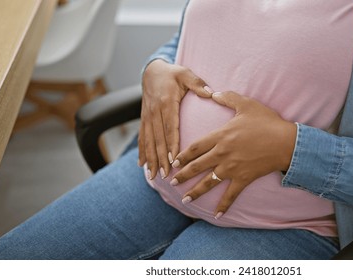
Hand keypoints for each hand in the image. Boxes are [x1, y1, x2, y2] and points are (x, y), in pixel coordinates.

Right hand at [138, 59, 211, 178]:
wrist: (152, 71)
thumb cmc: (173, 74)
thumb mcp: (186, 74)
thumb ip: (198, 84)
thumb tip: (211, 93)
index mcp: (166, 103)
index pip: (170, 127)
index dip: (171, 144)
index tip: (174, 159)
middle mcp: (154, 112)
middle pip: (158, 139)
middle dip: (161, 158)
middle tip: (166, 174)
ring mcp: (147, 117)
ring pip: (148, 141)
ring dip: (151, 159)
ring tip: (153, 175)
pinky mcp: (143, 119)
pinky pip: (141, 137)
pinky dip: (141, 152)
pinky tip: (141, 165)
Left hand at [170, 91, 296, 217]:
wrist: (285, 142)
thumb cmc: (267, 122)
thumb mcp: (246, 104)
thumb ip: (228, 97)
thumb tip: (213, 92)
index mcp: (220, 136)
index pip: (195, 147)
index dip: (182, 155)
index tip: (173, 162)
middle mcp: (222, 154)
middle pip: (196, 166)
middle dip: (182, 175)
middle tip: (170, 182)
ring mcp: (232, 168)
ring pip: (208, 182)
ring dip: (195, 192)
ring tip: (184, 200)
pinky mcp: (243, 179)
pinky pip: (230, 195)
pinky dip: (223, 206)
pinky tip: (215, 215)